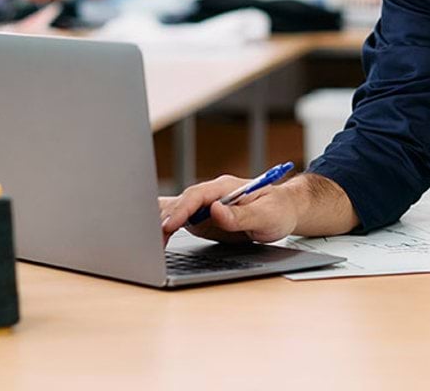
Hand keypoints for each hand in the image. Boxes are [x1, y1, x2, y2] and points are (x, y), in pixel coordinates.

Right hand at [159, 175, 304, 243]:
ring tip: (145, 240)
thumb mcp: (266, 215)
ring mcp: (205, 207)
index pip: (197, 196)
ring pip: (176, 211)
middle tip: (148, 237)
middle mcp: (211, 195)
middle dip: (164, 218)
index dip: (181, 210)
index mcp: (225, 188)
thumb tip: (216, 211)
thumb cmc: (278, 209)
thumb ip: (241, 215)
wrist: (284, 210)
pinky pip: (180, 220)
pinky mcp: (203, 219)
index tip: (168, 226)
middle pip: (181, 203)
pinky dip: (165, 227)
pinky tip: (151, 234)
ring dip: (160, 223)